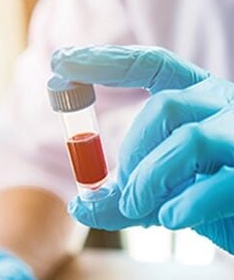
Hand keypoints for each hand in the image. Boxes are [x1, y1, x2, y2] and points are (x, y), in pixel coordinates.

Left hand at [52, 45, 233, 253]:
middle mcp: (226, 106)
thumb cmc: (214, 202)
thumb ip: (122, 198)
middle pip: (165, 107)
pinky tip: (171, 219)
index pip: (152, 65)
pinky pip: (218, 183)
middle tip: (124, 189)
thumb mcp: (161, 195)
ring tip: (138, 208)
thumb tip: (78, 206)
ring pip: (189, 139)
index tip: (61, 60)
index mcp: (200, 99)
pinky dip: (184, 206)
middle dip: (131, 151)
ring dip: (149, 179)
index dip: (106, 61)